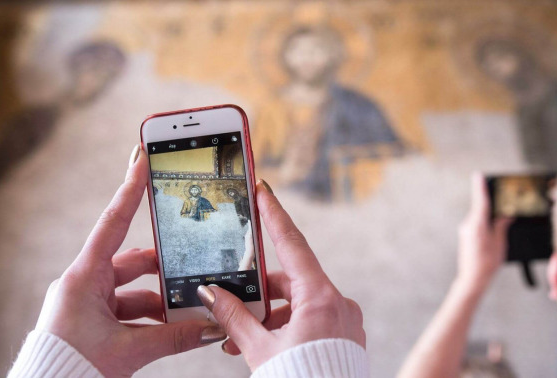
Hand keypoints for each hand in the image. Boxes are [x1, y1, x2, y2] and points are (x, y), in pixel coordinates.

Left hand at [34, 145, 225, 376]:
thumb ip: (174, 337)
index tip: (142, 160)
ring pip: (132, 290)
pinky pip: (127, 310)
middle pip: (131, 262)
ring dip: (160, 300)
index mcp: (83, 278)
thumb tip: (212, 328)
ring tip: (188, 310)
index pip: (113, 224)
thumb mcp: (128, 350)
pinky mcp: (91, 321)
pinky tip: (172, 328)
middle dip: (163, 267)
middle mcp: (84, 284)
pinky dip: (150, 318)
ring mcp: (87, 303)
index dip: (130, 190)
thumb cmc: (72, 369)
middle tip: (190, 263)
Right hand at [197, 180, 364, 370]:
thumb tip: (210, 294)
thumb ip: (234, 318)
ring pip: (300, 303)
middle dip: (260, 291)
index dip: (275, 215)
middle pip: (292, 280)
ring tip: (239, 336)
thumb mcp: (260, 350)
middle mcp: (338, 304)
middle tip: (232, 298)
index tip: (264, 190)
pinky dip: (287, 326)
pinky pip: (312, 319)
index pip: (292, 245)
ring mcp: (345, 321)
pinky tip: (264, 344)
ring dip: (270, 315)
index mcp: (321, 299)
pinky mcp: (344, 336)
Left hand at [456, 173, 511, 290]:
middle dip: (490, 201)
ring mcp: (465, 230)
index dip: (480, 187)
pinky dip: (485, 222)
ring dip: (488, 214)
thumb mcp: (499, 243)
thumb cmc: (487, 263)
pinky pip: (476, 224)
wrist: (472, 278)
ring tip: (502, 217)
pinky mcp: (465, 235)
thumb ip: (501, 226)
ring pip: (479, 216)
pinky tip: (493, 228)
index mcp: (477, 225)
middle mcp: (468, 225)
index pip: (480, 201)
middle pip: (480, 208)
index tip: (478, 175)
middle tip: (498, 193)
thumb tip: (505, 215)